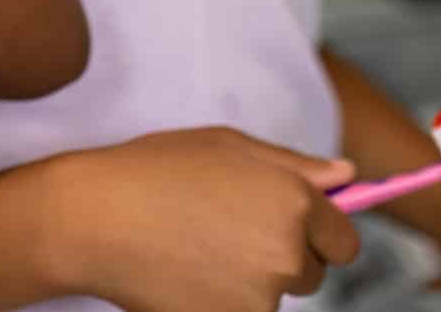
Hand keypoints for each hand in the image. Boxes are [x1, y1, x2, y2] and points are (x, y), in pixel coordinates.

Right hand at [54, 128, 361, 311]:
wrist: (93, 218)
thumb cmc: (154, 170)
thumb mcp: (225, 145)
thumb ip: (293, 163)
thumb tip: (347, 175)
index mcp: (292, 200)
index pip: (344, 240)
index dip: (319, 233)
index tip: (288, 229)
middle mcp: (286, 252)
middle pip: (311, 273)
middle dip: (280, 258)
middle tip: (222, 233)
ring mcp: (259, 298)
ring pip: (272, 298)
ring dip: (247, 283)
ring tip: (193, 249)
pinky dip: (218, 303)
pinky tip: (182, 275)